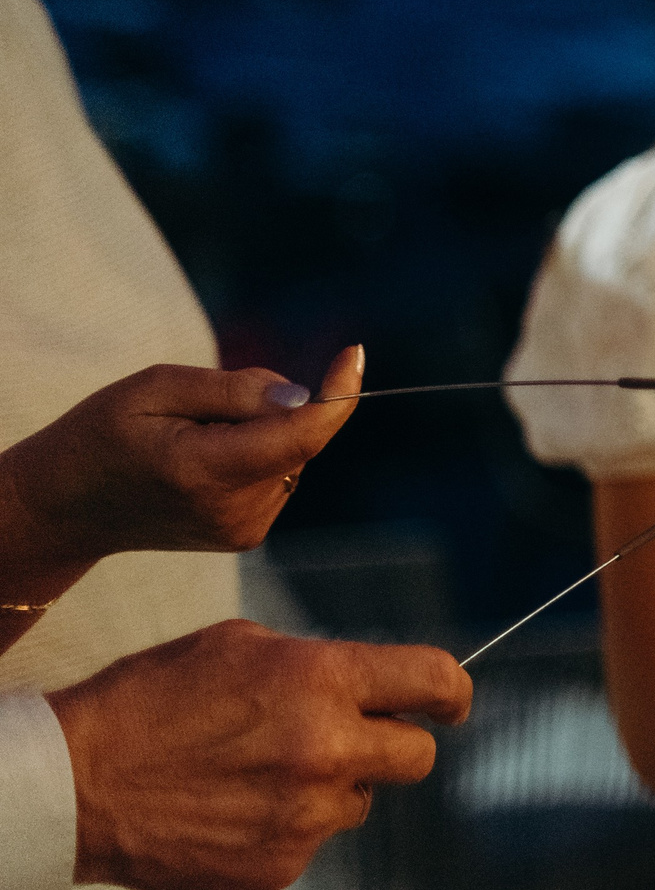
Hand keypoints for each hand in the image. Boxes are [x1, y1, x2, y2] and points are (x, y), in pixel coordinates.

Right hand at [1, 348, 363, 564]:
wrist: (67, 507)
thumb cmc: (102, 435)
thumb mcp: (155, 388)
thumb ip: (234, 389)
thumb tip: (302, 396)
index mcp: (206, 471)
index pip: (301, 435)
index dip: (337, 394)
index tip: (353, 353)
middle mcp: (234, 510)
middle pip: (296, 439)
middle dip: (271, 408)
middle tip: (202, 411)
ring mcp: (243, 530)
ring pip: (290, 456)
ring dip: (261, 434)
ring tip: (193, 441)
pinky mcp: (247, 536)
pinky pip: (278, 475)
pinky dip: (256, 456)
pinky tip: (203, 463)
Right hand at [48, 619, 472, 889]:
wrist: (77, 782)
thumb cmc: (152, 700)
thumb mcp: (240, 647)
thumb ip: (315, 664)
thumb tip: (363, 682)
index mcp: (323, 681)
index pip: (434, 680)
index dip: (453, 691)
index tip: (452, 701)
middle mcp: (327, 749)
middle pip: (418, 757)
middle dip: (396, 744)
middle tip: (358, 739)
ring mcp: (305, 816)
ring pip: (358, 803)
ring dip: (330, 788)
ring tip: (261, 774)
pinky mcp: (279, 866)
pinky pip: (310, 842)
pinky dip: (286, 828)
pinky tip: (234, 810)